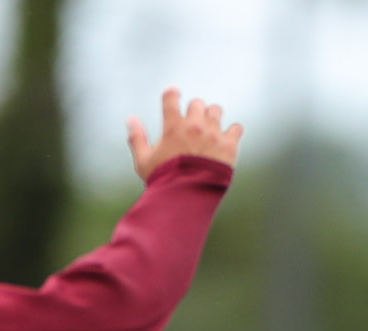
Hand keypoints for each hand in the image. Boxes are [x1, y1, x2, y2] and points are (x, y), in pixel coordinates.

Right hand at [127, 89, 244, 179]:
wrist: (188, 199)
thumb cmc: (163, 181)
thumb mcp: (144, 161)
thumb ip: (137, 138)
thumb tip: (131, 119)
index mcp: (173, 127)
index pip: (171, 97)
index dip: (172, 94)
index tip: (174, 95)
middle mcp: (194, 126)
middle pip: (197, 103)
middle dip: (194, 110)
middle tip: (193, 123)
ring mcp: (213, 135)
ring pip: (216, 110)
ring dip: (212, 116)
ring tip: (209, 129)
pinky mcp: (229, 146)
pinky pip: (236, 128)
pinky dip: (233, 131)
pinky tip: (227, 138)